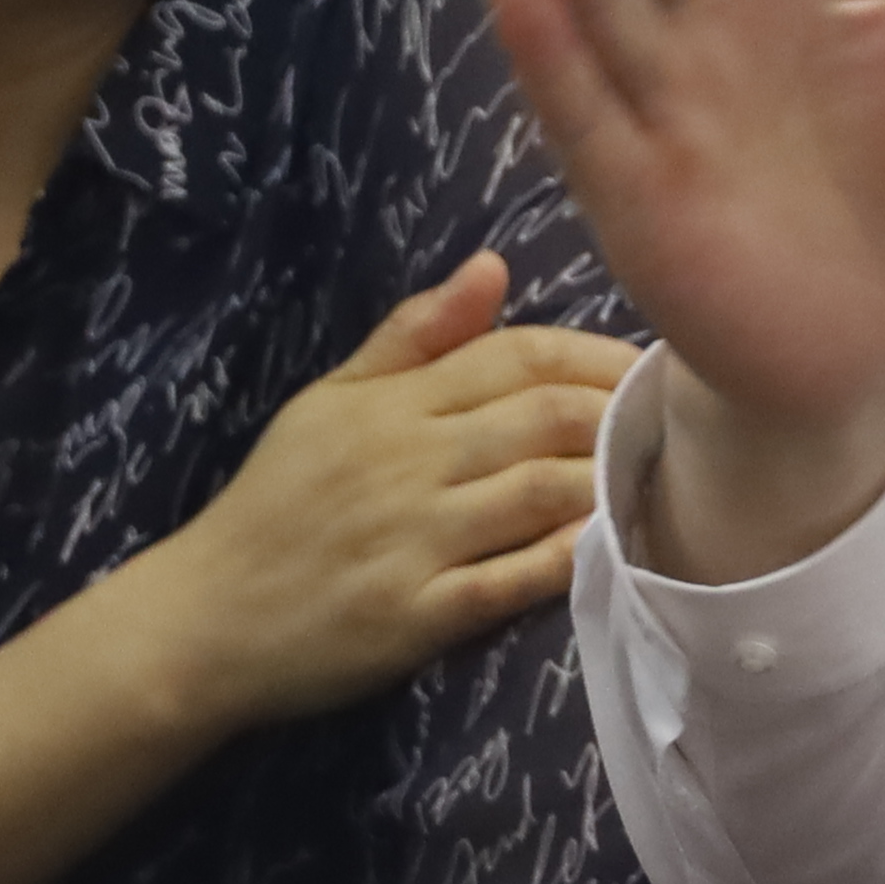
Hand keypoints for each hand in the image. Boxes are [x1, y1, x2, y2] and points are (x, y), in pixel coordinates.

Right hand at [118, 249, 634, 731]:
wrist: (204, 618)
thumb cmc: (276, 506)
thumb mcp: (328, 402)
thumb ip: (413, 334)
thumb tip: (494, 265)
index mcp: (389, 403)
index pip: (516, 356)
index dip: (596, 357)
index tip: (648, 369)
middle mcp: (406, 462)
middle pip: (543, 417)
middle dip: (623, 414)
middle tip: (680, 424)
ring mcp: (412, 540)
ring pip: (540, 492)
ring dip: (610, 483)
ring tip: (666, 482)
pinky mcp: (415, 616)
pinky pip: (512, 581)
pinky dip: (569, 561)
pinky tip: (613, 551)